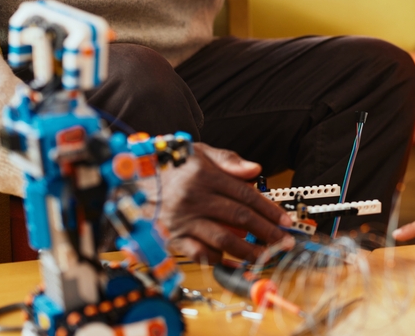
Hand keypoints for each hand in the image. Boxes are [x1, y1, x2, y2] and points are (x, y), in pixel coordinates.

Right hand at [155, 142, 292, 263]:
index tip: (285, 221)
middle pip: (240, 218)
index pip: (246, 195)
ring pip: (223, 239)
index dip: (269, 210)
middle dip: (266, 232)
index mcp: (204, 175)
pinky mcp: (171, 237)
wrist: (129, 179)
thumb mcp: (197, 152)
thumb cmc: (168, 165)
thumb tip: (255, 170)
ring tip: (264, 256)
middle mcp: (194, 198)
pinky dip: (216, 259)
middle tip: (284, 242)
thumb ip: (228, 160)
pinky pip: (198, 253)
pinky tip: (231, 261)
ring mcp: (183, 220)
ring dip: (247, 251)